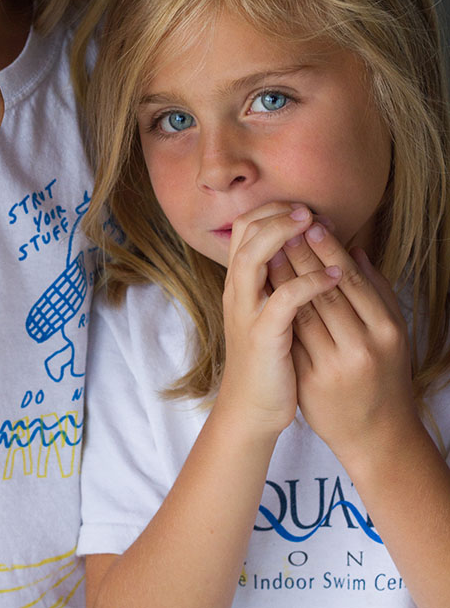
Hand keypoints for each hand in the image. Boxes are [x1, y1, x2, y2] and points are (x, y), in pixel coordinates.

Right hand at [219, 203, 341, 437]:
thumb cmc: (270, 358)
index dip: (274, 210)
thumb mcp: (271, 310)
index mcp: (240, 281)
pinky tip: (335, 277)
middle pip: (245, 231)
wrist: (252, 408)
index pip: (245, 226)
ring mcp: (247, 311)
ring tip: (318, 227)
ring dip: (286, 235)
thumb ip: (281, 279)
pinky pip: (284, 300)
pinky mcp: (262, 336)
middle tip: (311, 212)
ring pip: (255, 256)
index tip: (306, 210)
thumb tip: (306, 245)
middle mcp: (237, 289)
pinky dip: (310, 283)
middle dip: (279, 214)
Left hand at [268, 218, 417, 463]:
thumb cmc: (386, 373)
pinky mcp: (311, 382)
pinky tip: (265, 286)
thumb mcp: (392, 331)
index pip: (353, 280)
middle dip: (303, 255)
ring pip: (303, 312)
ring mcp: (334, 367)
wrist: (375, 434)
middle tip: (285, 227)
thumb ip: (377, 289)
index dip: (331, 250)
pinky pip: (290, 337)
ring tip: (270, 247)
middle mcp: (362, 348)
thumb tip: (357, 249)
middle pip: (326, 291)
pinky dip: (277, 309)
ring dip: (284, 276)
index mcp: (386, 331)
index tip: (313, 224)